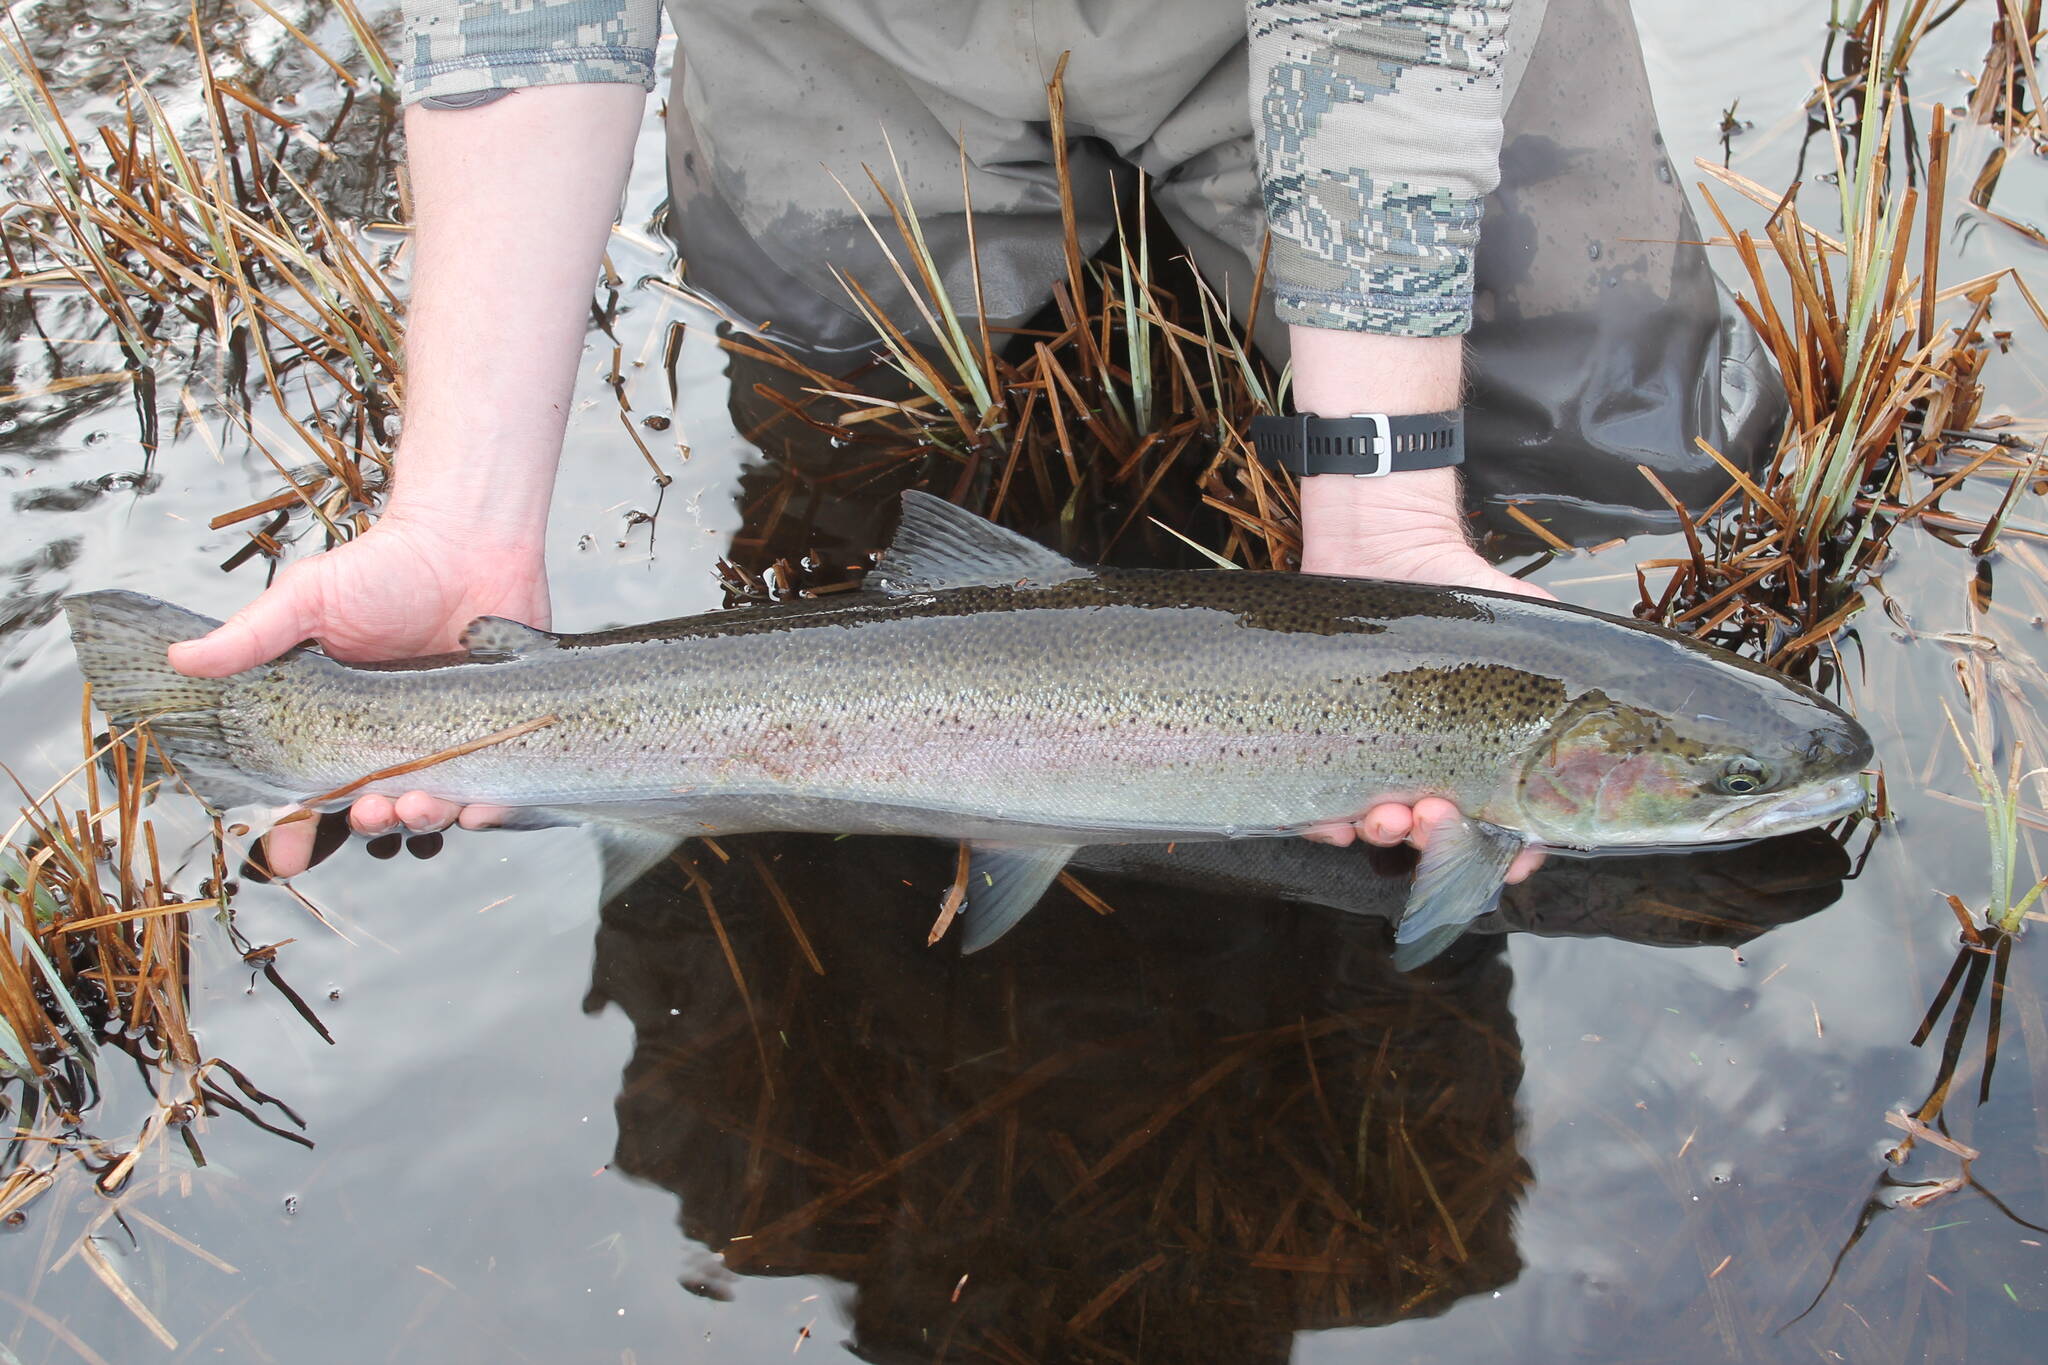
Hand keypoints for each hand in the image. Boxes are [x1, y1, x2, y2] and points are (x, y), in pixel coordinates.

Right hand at [168, 509, 549, 876]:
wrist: (468, 542)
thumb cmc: (385, 567)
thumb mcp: (308, 599)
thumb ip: (253, 635)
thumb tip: (181, 660)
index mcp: (334, 720)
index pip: (307, 791)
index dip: (292, 830)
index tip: (284, 856)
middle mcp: (386, 739)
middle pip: (371, 809)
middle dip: (368, 823)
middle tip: (371, 810)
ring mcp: (442, 740)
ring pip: (428, 809)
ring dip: (421, 821)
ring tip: (420, 805)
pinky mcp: (492, 735)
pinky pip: (490, 792)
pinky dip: (485, 811)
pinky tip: (482, 809)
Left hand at [1297, 467, 1549, 884]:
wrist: (1383, 544)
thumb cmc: (1462, 588)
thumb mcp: (1536, 627)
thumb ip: (1579, 673)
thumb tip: (1637, 720)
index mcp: (1485, 754)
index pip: (1506, 827)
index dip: (1514, 854)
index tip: (1516, 854)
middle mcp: (1432, 767)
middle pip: (1439, 838)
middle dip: (1441, 842)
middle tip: (1437, 815)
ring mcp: (1376, 760)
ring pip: (1381, 829)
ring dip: (1387, 836)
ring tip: (1388, 815)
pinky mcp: (1321, 745)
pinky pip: (1317, 807)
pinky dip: (1324, 824)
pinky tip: (1332, 818)